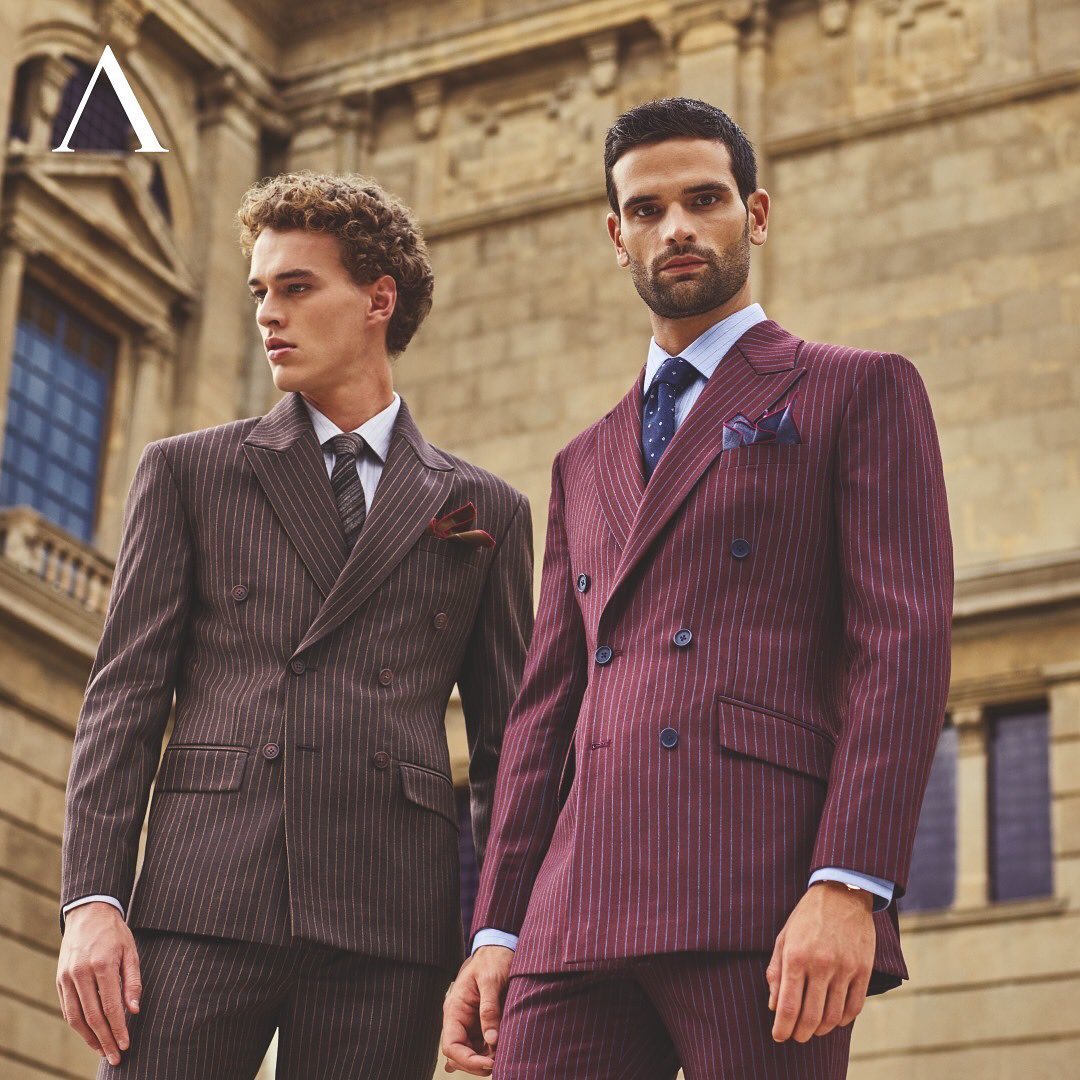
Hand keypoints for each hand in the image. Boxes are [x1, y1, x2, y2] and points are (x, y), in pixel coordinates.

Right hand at [56, 902, 141, 1066]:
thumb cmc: (115, 933)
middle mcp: (82, 973)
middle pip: (93, 1016)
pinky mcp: (59, 980)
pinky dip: (78, 1025)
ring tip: (102, 1051)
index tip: (126, 1045)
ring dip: (89, 1038)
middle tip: (116, 1057)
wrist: (89, 913)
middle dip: (105, 1040)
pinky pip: (68, 1009)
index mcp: (103, 965)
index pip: (110, 1006)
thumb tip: (134, 1011)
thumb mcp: (131, 951)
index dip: (118, 1029)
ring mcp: (67, 977)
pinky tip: (89, 1035)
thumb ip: (133, 981)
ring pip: (76, 1017)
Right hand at [441, 945, 513, 1074]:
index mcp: (454, 1008)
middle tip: (499, 1064)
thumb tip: (492, 1040)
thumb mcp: (491, 980)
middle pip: (459, 1053)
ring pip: (470, 1051)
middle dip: (476, 1063)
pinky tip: (492, 1062)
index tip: (489, 1063)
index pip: (451, 1045)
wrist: (499, 946)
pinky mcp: (480, 1021)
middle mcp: (458, 1018)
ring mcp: (469, 1021)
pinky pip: (480, 1044)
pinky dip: (487, 1053)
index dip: (467, 1060)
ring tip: (502, 1059)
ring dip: (483, 1059)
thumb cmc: (493, 959)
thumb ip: (490, 1009)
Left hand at [766, 881, 874, 1042]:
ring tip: (813, 1029)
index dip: (783, 1027)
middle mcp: (821, 965)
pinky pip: (854, 1007)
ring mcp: (845, 968)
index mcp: (796, 956)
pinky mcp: (863, 970)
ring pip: (833, 1016)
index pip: (788, 1005)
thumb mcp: (784, 937)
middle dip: (801, 1033)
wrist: (842, 893)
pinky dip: (843, 1019)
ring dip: (821, 1029)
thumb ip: (776, 971)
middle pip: (811, 1016)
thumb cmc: (807, 917)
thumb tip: (774, 1005)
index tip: (779, 1037)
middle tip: (796, 1037)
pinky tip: (834, 1019)